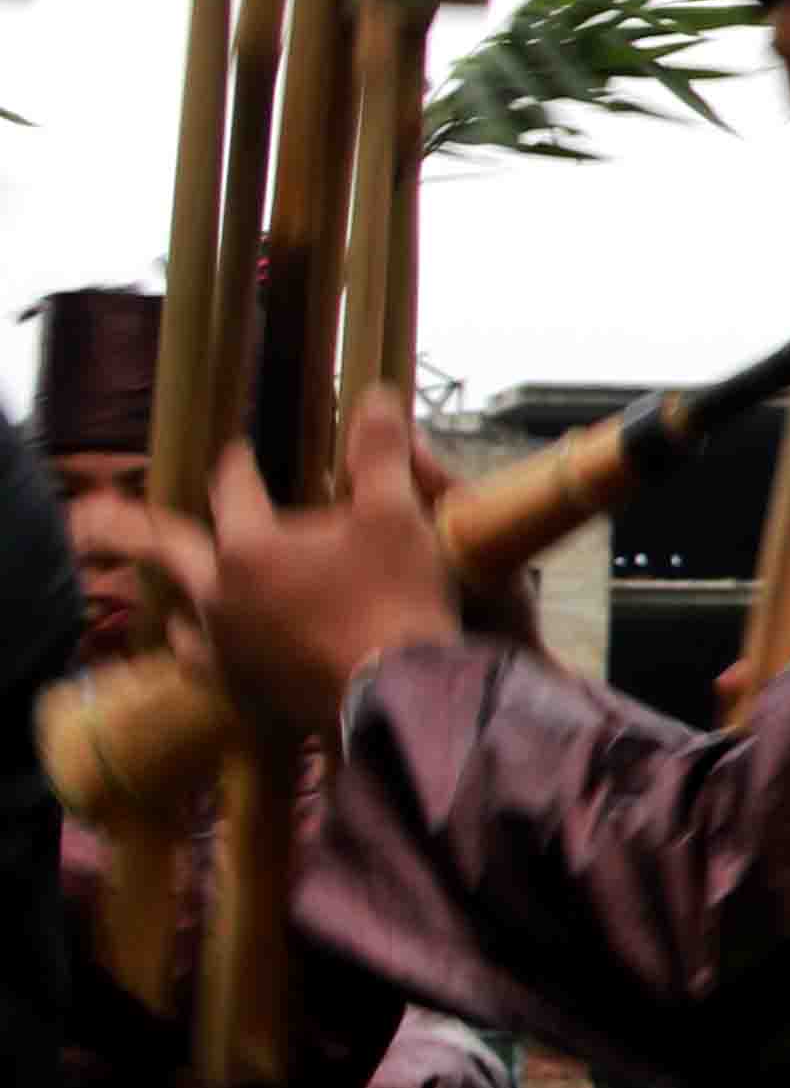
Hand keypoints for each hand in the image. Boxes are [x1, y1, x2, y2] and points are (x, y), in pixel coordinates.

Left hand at [149, 394, 459, 741]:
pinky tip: (209, 648)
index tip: (239, 450)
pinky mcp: (239, 688)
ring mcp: (222, 647)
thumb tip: (376, 394)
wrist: (398, 692)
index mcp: (249, 546)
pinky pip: (202, 661)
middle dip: (138, 526)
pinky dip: (203, 646)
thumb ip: (379, 452)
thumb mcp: (395, 514)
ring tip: (178, 594)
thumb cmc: (394, 597)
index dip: (237, 463)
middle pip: (169, 549)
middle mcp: (218, 595)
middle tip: (95, 515)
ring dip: (181, 596)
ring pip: (182, 613)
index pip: (232, 487)